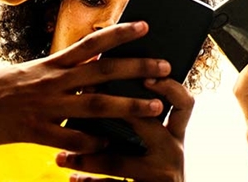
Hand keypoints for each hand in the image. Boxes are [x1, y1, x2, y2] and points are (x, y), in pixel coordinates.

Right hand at [0, 22, 172, 151]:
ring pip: (94, 104)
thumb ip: (61, 70)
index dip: (120, 33)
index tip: (146, 26)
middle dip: (137, 68)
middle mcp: (52, 80)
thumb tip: (90, 63)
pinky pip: (67, 138)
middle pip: (103, 71)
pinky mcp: (32, 131)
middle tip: (167, 66)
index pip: (93, 43)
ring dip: (128, 106)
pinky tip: (110, 144)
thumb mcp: (32, 71)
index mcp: (53, 64)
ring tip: (156, 107)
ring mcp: (44, 105)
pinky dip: (90, 142)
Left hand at [56, 79, 192, 181]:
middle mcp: (172, 153)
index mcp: (176, 137)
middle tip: (88, 94)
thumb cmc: (157, 173)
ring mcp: (160, 176)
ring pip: (118, 162)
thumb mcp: (161, 149)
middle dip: (117, 109)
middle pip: (148, 125)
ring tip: (62, 155)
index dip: (169, 87)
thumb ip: (148, 126)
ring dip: (86, 157)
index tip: (146, 76)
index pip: (184, 104)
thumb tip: (115, 92)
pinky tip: (74, 179)